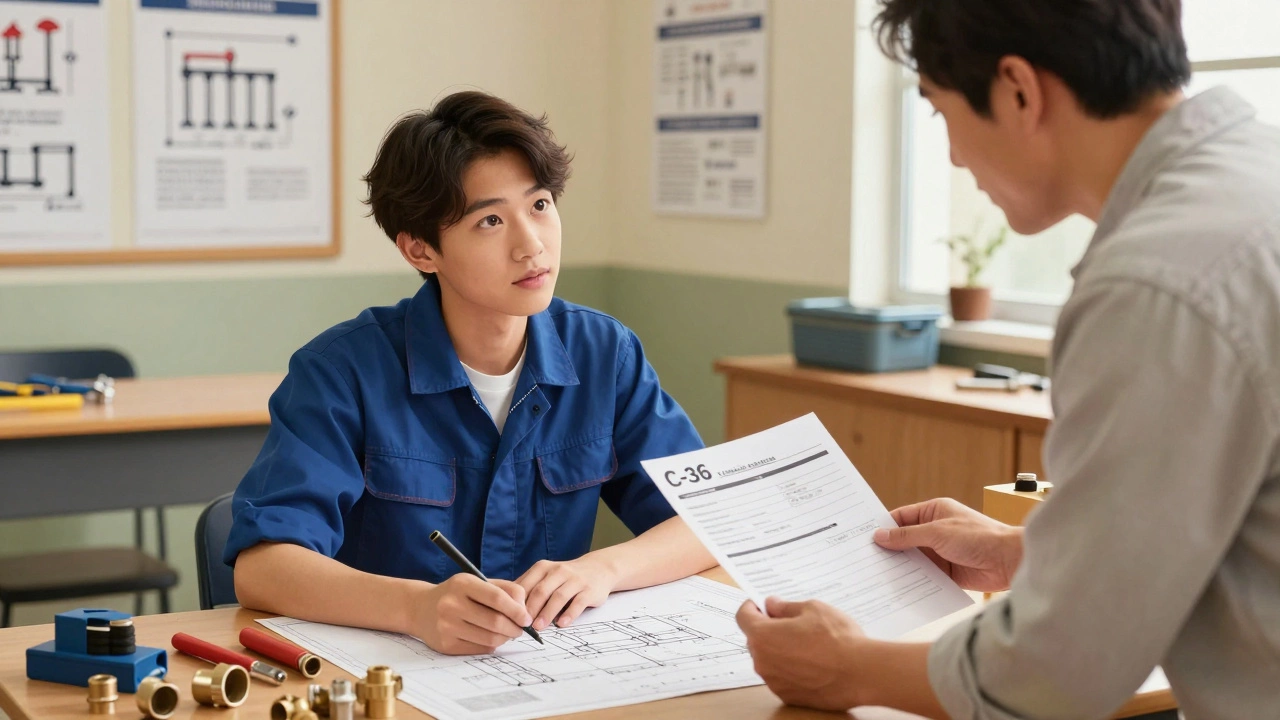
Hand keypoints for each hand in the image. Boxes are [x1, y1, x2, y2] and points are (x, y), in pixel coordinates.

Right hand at [413, 575, 531, 654]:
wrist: (420, 608)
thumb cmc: (456, 594)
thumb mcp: (477, 582)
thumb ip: (504, 590)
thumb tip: (525, 611)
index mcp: (462, 583)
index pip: (497, 598)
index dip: (517, 610)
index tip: (527, 618)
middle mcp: (451, 604)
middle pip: (495, 621)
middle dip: (514, 628)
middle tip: (520, 629)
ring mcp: (446, 626)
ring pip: (489, 639)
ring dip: (505, 638)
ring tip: (507, 633)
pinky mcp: (445, 645)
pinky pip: (479, 649)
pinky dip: (491, 645)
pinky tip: (490, 638)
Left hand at [515, 555, 619, 629]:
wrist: (598, 569)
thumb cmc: (565, 577)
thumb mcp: (546, 576)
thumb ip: (529, 588)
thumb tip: (506, 607)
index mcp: (543, 568)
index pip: (526, 585)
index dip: (516, 602)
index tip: (508, 617)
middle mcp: (559, 571)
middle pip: (541, 591)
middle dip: (530, 609)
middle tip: (521, 625)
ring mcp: (575, 580)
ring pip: (558, 596)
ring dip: (547, 613)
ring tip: (538, 627)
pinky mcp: (589, 590)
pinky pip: (578, 603)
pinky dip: (569, 614)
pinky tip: (561, 624)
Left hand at [735, 598, 864, 711]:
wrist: (861, 673)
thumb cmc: (838, 639)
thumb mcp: (812, 609)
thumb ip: (785, 607)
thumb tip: (772, 605)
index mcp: (763, 636)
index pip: (743, 617)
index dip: (752, 608)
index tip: (761, 606)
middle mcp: (763, 661)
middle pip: (755, 640)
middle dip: (768, 629)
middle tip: (791, 623)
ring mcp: (774, 682)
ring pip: (768, 660)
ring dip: (779, 651)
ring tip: (806, 645)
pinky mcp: (788, 696)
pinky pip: (781, 677)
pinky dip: (790, 669)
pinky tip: (811, 664)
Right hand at [874, 498, 1022, 591]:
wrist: (1008, 561)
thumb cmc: (978, 537)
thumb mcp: (936, 532)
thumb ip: (906, 536)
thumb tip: (880, 536)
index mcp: (934, 512)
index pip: (901, 518)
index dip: (884, 527)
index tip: (863, 537)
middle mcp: (935, 531)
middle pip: (904, 540)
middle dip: (888, 549)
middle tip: (864, 559)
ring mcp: (940, 552)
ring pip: (912, 559)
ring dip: (900, 567)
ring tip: (876, 575)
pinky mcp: (946, 572)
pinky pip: (923, 576)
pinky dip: (912, 581)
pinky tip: (897, 588)